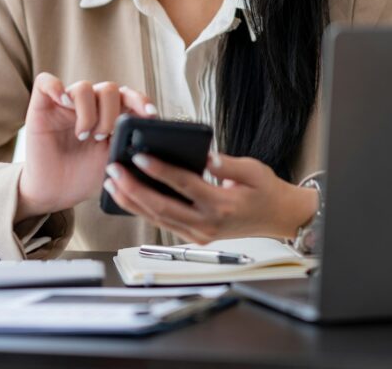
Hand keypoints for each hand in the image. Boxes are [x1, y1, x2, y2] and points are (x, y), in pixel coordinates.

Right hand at [16, 73, 156, 219]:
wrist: (55, 193)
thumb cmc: (84, 176)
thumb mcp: (113, 161)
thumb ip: (129, 143)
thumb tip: (149, 133)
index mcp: (109, 114)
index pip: (129, 96)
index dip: (141, 101)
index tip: (151, 115)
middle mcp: (89, 105)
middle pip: (109, 88)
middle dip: (111, 113)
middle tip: (102, 137)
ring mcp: (65, 104)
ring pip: (83, 87)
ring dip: (88, 112)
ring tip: (83, 135)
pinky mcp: (42, 106)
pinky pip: (46, 82)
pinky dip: (56, 87)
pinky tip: (63, 103)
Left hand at [102, 151, 317, 243]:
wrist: (278, 218)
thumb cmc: (265, 191)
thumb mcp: (252, 170)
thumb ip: (226, 164)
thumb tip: (204, 156)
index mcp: (221, 205)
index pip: (184, 185)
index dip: (160, 171)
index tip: (139, 157)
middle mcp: (207, 224)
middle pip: (163, 206)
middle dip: (134, 188)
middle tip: (114, 170)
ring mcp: (200, 233)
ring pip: (158, 218)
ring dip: (133, 201)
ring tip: (113, 183)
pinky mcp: (196, 236)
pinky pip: (164, 223)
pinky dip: (144, 210)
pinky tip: (129, 197)